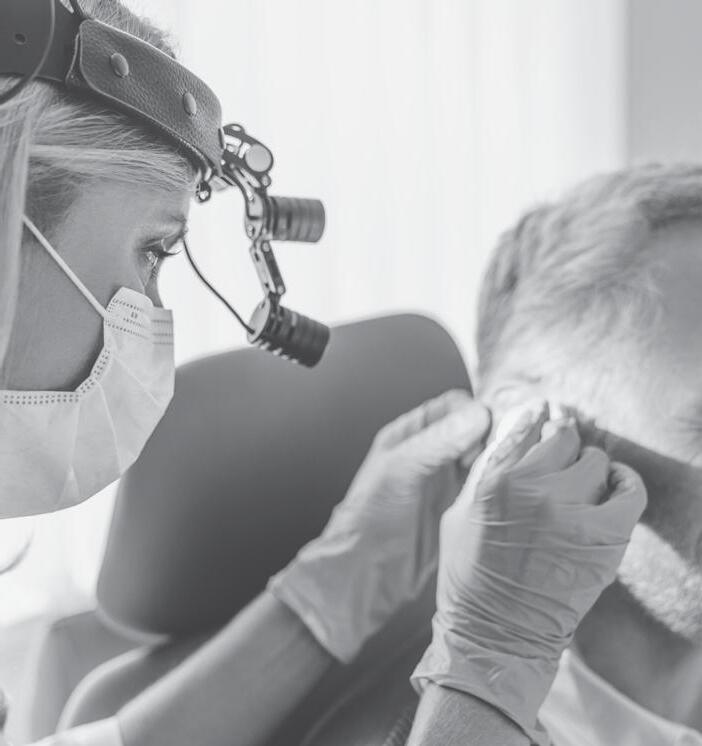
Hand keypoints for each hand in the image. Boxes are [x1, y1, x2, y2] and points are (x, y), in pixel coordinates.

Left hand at [269, 389, 489, 661]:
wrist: (367, 572)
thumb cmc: (370, 518)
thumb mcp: (400, 471)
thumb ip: (437, 441)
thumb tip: (477, 415)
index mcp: (411, 433)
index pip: (454, 405)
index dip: (475, 414)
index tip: (486, 433)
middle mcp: (431, 452)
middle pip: (475, 428)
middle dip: (493, 435)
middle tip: (499, 454)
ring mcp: (446, 479)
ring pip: (484, 456)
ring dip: (498, 459)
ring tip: (502, 472)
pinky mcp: (459, 506)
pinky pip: (486, 485)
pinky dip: (498, 484)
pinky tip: (502, 491)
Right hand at [412, 403, 646, 744]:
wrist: (496, 634)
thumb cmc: (470, 576)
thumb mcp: (458, 513)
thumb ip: (485, 469)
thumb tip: (515, 431)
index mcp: (492, 479)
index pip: (524, 426)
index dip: (538, 419)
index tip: (546, 417)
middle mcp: (531, 487)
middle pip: (564, 437)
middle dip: (562, 447)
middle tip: (562, 463)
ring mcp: (569, 511)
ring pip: (596, 460)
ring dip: (590, 468)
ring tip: (584, 484)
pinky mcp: (603, 537)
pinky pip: (629, 489)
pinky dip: (626, 483)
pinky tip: (617, 485)